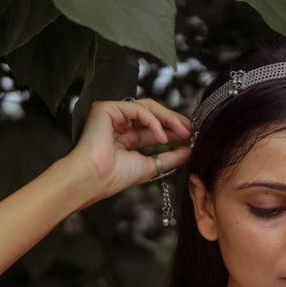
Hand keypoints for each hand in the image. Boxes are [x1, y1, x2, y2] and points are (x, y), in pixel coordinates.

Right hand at [70, 98, 190, 200]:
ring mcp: (112, 114)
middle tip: (192, 130)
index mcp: (126, 138)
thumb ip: (170, 157)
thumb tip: (190, 151)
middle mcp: (119, 124)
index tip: (192, 136)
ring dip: (168, 119)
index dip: (173, 130)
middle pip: (152, 114)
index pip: (154, 128)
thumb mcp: (150, 166)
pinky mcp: (107, 108)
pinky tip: (163, 136)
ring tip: (183, 132)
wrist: (93, 179)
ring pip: (147, 107)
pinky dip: (153, 121)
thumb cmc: (114, 177)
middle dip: (174, 121)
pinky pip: (137, 109)